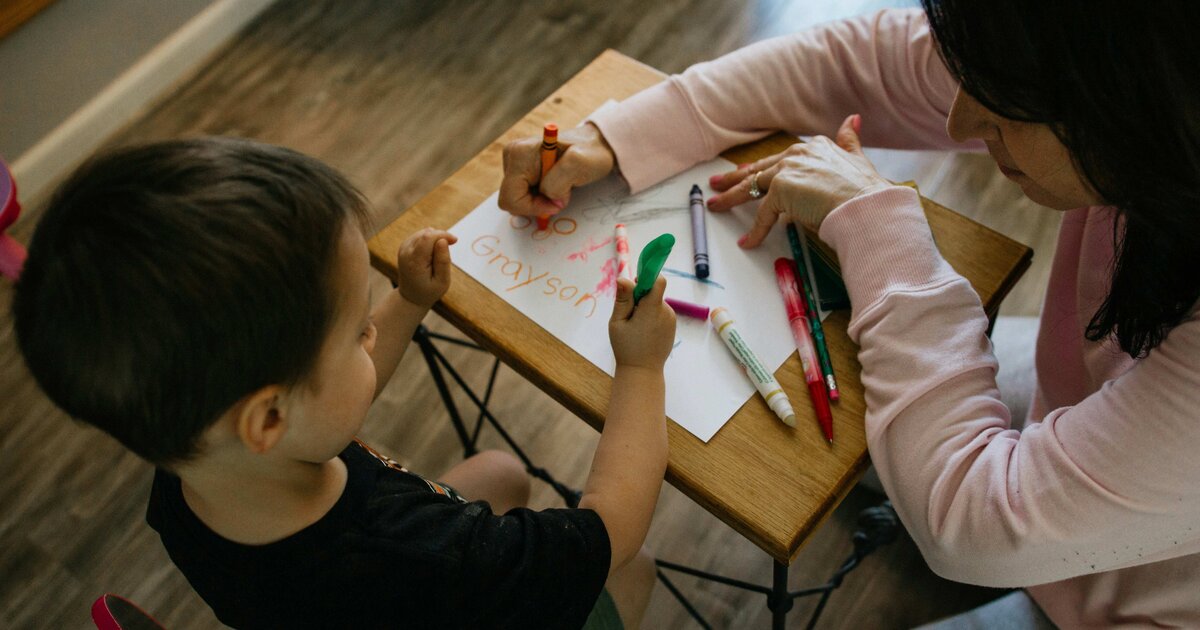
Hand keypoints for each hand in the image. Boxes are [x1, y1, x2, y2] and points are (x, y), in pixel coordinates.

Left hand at [395, 228, 457, 307]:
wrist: (411, 297)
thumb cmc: (429, 291)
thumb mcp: (442, 282)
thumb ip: (443, 261)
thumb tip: (443, 240)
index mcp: (414, 262)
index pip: (428, 237)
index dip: (443, 235)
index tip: (455, 241)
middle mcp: (406, 252)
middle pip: (427, 233)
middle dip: (441, 238)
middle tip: (446, 255)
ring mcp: (403, 248)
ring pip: (424, 232)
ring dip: (435, 240)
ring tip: (437, 258)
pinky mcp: (405, 246)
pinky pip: (421, 235)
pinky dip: (430, 241)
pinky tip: (432, 254)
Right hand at [499, 123, 615, 216]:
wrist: (595, 146)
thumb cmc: (590, 153)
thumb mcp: (580, 164)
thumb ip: (558, 183)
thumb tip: (549, 200)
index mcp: (520, 153)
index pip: (511, 197)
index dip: (534, 207)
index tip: (557, 202)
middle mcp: (511, 155)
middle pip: (511, 200)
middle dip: (536, 204)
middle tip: (560, 195)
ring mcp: (514, 163)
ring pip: (516, 200)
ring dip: (539, 201)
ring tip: (559, 186)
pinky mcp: (519, 170)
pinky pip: (522, 196)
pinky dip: (538, 198)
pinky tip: (553, 186)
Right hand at [608, 276, 675, 369]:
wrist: (643, 371)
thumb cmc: (626, 348)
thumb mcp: (617, 322)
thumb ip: (623, 299)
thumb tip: (623, 278)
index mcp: (652, 309)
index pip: (658, 281)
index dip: (647, 277)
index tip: (635, 284)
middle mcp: (666, 312)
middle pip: (654, 292)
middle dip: (641, 296)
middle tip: (628, 313)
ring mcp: (671, 319)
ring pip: (656, 302)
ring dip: (645, 307)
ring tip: (635, 326)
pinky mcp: (672, 326)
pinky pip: (660, 312)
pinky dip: (651, 315)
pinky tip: (643, 331)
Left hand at [707, 114, 893, 247]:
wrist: (867, 206)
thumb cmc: (866, 192)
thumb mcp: (858, 159)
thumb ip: (850, 141)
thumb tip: (853, 119)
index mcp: (814, 147)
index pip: (779, 159)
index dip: (760, 168)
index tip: (746, 172)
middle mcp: (798, 153)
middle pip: (758, 169)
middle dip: (735, 178)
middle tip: (716, 183)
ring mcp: (787, 170)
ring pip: (752, 186)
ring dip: (730, 197)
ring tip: (715, 206)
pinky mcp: (781, 190)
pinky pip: (763, 215)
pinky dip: (755, 231)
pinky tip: (748, 242)